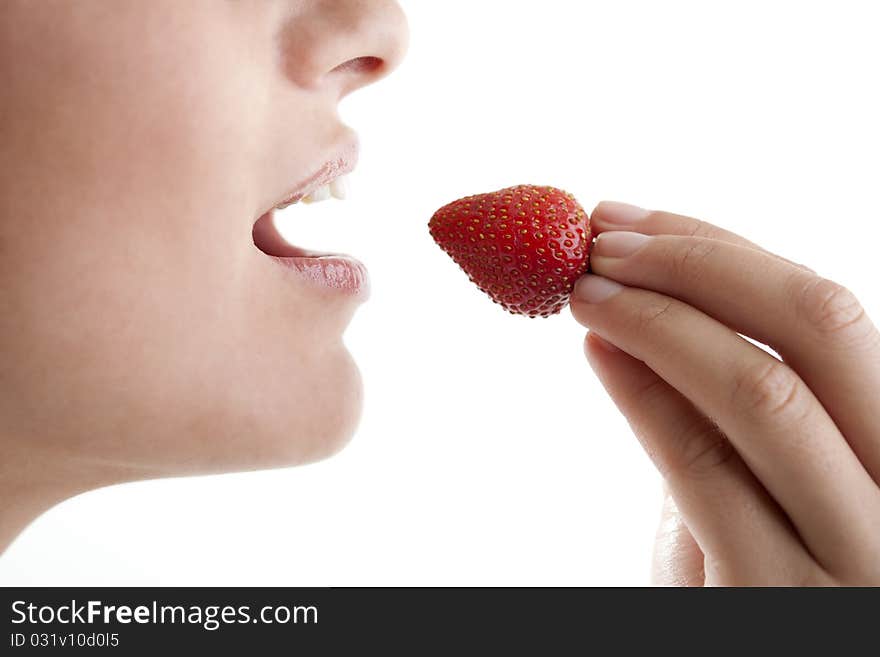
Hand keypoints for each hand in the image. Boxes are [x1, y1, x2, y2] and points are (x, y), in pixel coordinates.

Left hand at [570, 202, 879, 585]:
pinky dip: (645, 398)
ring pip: (760, 394)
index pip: (826, 313)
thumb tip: (646, 301)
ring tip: (581, 289)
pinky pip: (703, 471)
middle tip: (597, 240)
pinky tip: (598, 353)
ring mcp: (853, 554)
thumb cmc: (761, 571)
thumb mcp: (769, 480)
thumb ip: (735, 403)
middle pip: (814, 328)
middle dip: (694, 265)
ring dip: (655, 321)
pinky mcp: (776, 601)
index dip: (720, 250)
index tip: (630, 218)